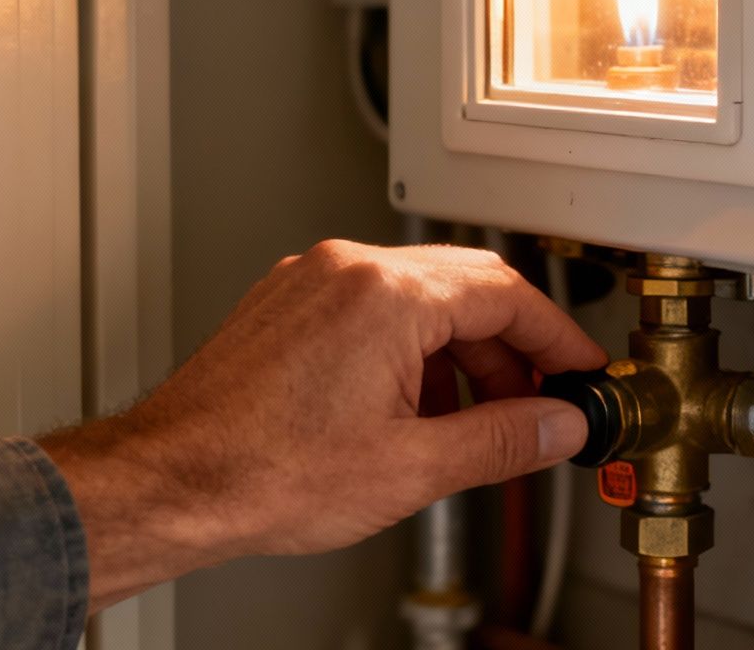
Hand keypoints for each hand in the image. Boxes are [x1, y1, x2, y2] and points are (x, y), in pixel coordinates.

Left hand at [37, 239, 607, 611]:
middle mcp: (345, 270)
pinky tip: (412, 411)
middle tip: (540, 402)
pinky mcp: (284, 305)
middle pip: (464, 287)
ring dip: (457, 356)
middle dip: (510, 349)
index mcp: (385, 295)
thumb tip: (558, 425)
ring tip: (472, 423)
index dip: (557, 336)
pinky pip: (369, 309)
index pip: (505, 292)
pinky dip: (407, 352)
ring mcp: (309, 282)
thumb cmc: (262, 471)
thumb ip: (503, 440)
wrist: (172, 482)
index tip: (581, 369)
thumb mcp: (412, 467)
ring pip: (415, 298)